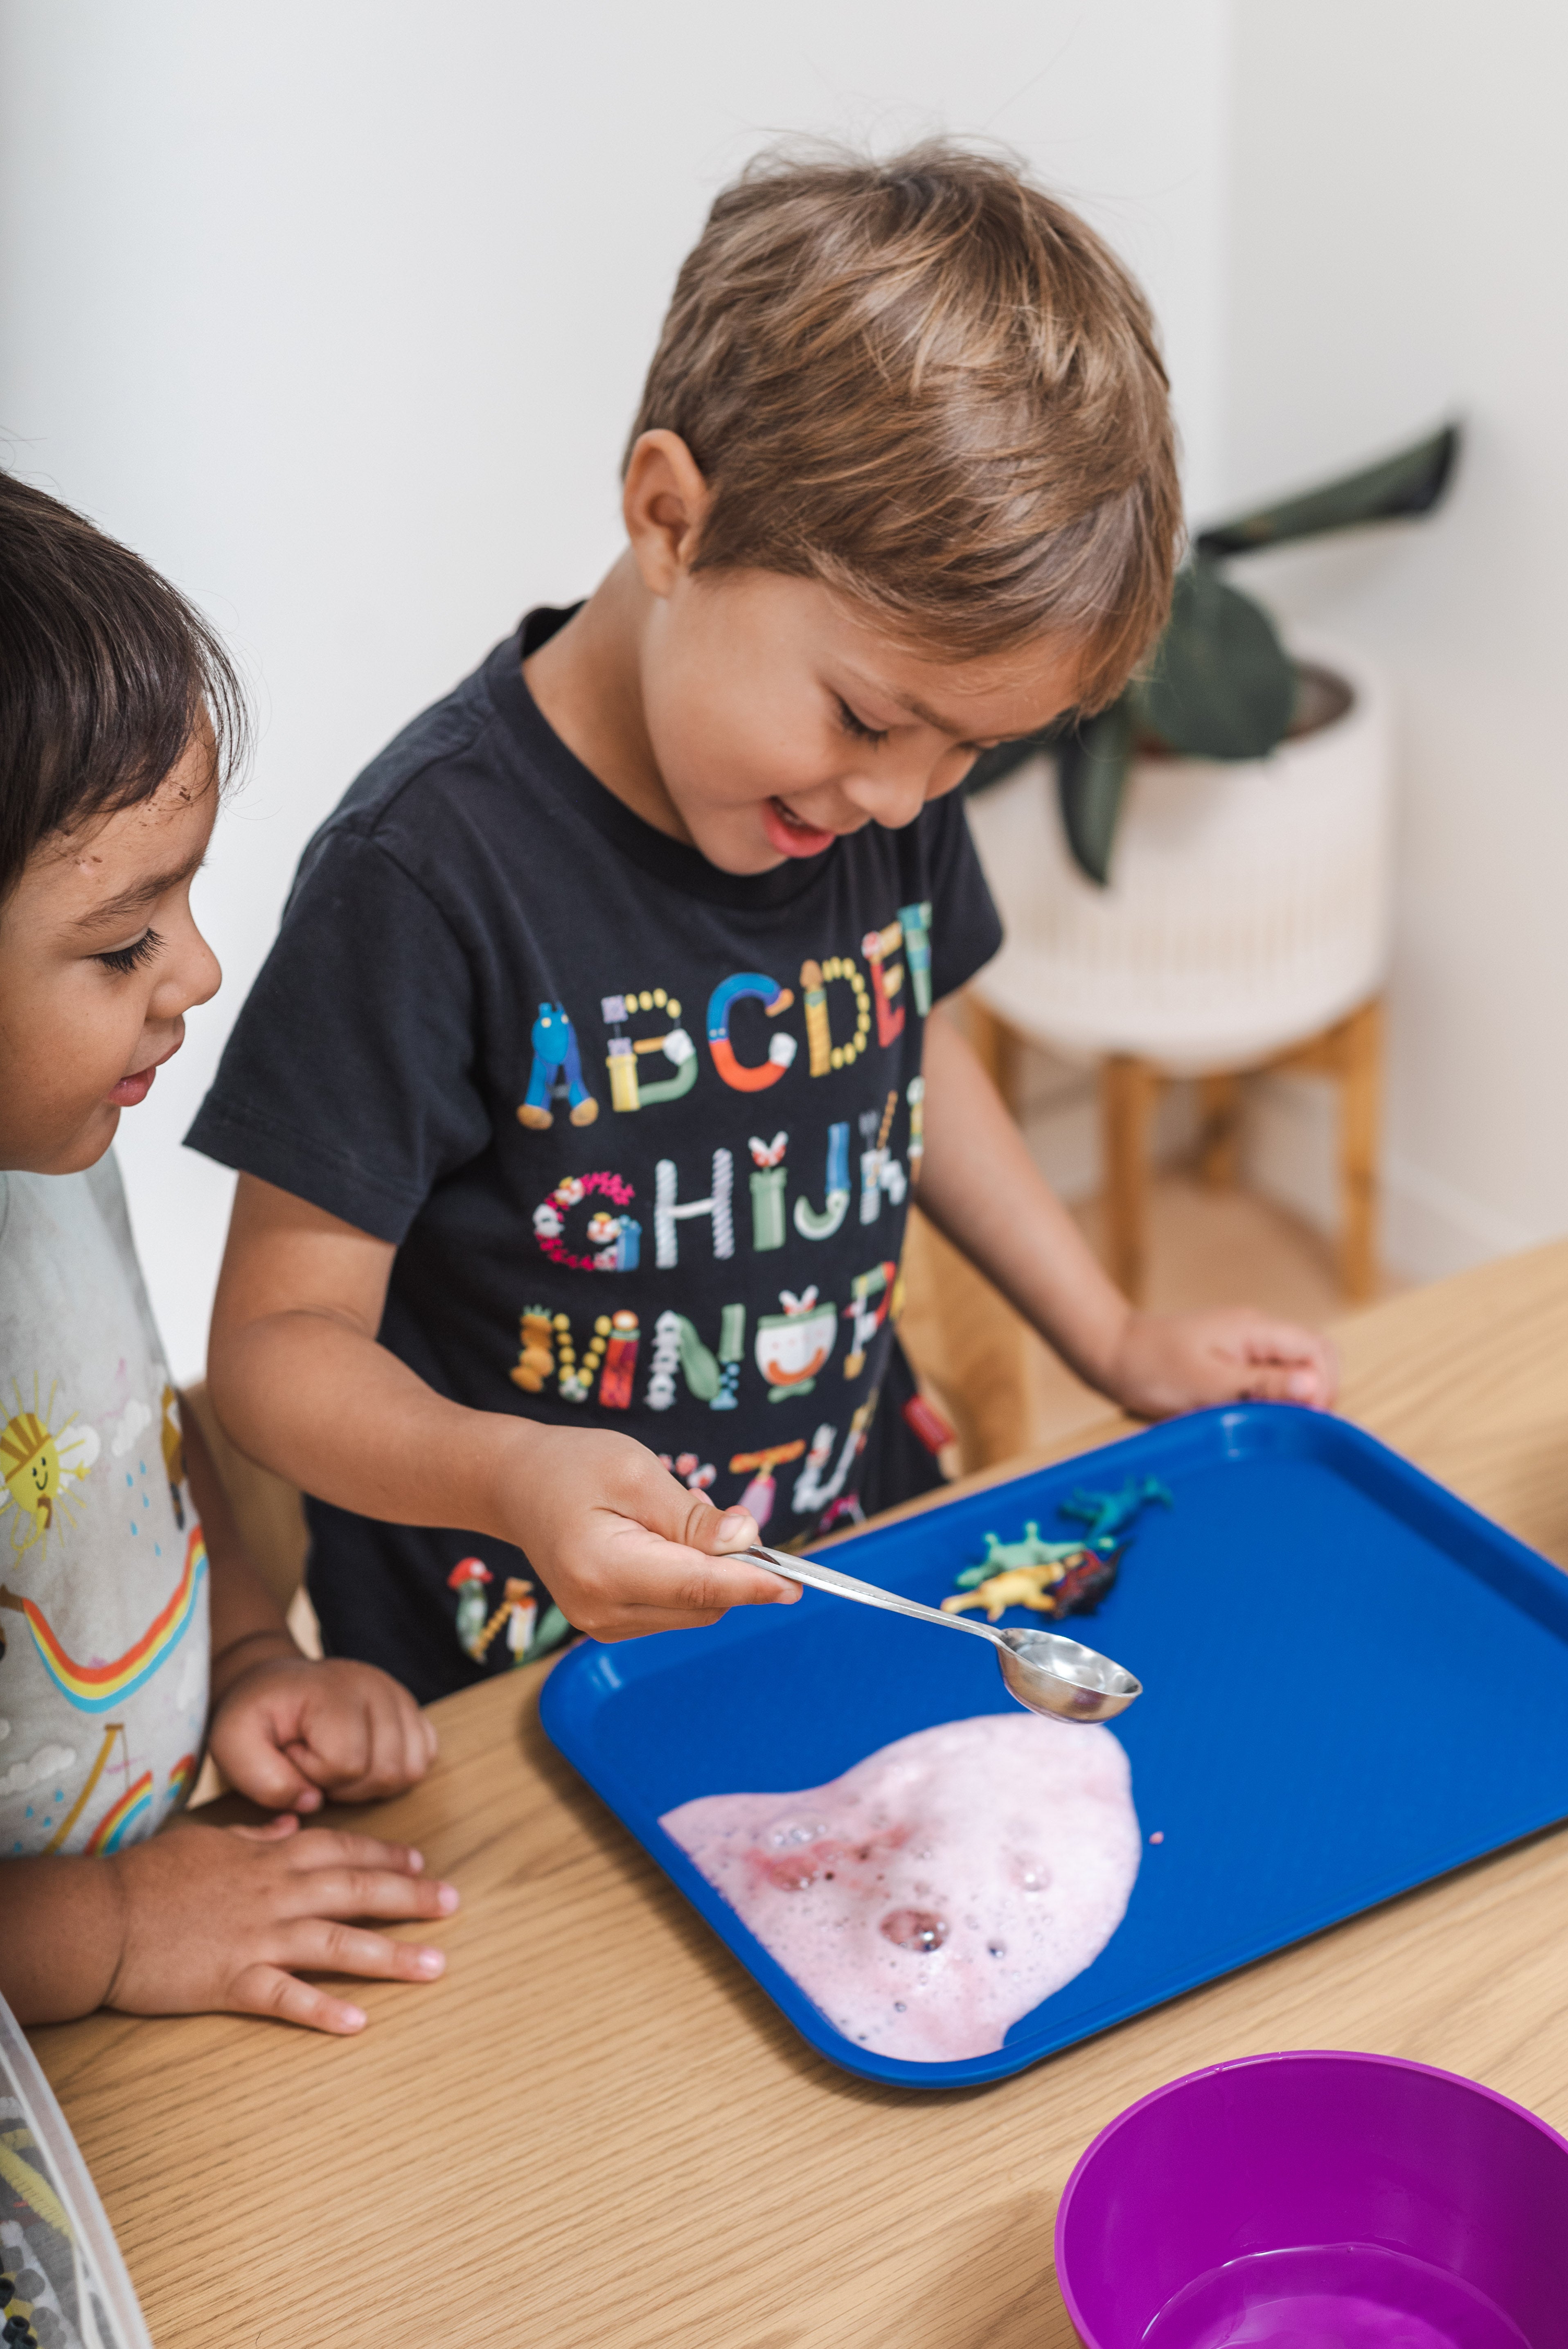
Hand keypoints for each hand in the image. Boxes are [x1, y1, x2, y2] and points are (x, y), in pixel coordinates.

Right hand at [106, 1813, 458, 2032]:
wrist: (102, 1915)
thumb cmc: (150, 1875)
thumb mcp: (207, 1840)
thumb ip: (254, 1837)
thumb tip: (290, 1828)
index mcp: (269, 1858)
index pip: (342, 1851)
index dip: (385, 1857)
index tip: (421, 1864)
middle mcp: (274, 1894)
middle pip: (355, 1891)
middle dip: (410, 1898)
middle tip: (454, 1905)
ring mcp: (257, 1937)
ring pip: (336, 1944)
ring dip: (390, 1955)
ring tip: (435, 1966)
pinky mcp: (232, 1980)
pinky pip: (286, 1997)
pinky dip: (323, 2009)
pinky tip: (359, 2022)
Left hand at [209, 1650, 437, 1811]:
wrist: (275, 1684)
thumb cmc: (255, 1715)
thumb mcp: (233, 1744)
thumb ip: (263, 1780)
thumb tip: (312, 1803)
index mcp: (332, 1691)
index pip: (346, 1763)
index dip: (313, 1773)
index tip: (291, 1753)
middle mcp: (376, 1686)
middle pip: (385, 1771)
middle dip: (343, 1784)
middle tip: (313, 1762)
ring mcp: (399, 1695)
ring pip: (409, 1770)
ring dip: (368, 1781)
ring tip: (335, 1762)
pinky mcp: (411, 1708)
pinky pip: (424, 1759)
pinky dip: (394, 1771)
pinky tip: (362, 1759)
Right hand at [494, 1424, 800, 1639]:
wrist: (514, 1486)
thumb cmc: (572, 1466)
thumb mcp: (635, 1472)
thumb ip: (691, 1515)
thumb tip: (746, 1540)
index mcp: (604, 1570)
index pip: (699, 1587)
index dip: (754, 1584)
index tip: (798, 1583)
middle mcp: (602, 1611)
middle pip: (703, 1604)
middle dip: (733, 1568)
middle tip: (723, 1513)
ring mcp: (602, 1624)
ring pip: (693, 1610)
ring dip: (709, 1571)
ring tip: (677, 1517)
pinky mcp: (608, 1624)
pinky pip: (673, 1609)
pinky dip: (688, 1579)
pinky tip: (665, 1541)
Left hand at [1105, 1306, 1338, 1418]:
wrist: (1111, 1353)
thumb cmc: (1151, 1368)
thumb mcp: (1207, 1383)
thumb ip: (1262, 1385)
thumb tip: (1314, 1386)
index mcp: (1255, 1329)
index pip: (1318, 1350)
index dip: (1323, 1386)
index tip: (1303, 1419)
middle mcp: (1257, 1331)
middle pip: (1313, 1357)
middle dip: (1314, 1392)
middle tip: (1287, 1425)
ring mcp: (1245, 1343)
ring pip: (1293, 1369)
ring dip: (1290, 1397)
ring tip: (1265, 1422)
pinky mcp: (1233, 1357)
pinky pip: (1268, 1375)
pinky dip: (1269, 1397)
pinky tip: (1249, 1413)